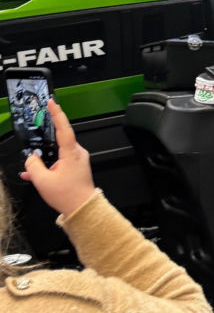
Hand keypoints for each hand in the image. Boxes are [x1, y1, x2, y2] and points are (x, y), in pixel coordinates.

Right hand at [20, 99, 95, 216]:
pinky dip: (49, 167)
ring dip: (45, 160)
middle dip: (45, 144)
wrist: (83, 210)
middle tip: (34, 144)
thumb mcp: (43, 181)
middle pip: (58, 141)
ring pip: (57, 154)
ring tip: (31, 170)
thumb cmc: (67, 196)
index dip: (57, 114)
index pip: (64, 128)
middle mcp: (77, 154)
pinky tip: (35, 175)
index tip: (52, 102)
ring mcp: (78, 161)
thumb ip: (33, 166)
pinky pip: (60, 162)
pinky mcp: (76, 168)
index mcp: (71, 153)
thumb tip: (31, 158)